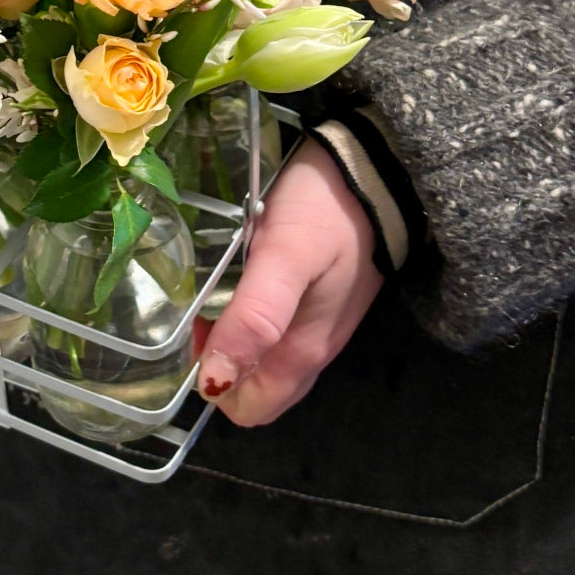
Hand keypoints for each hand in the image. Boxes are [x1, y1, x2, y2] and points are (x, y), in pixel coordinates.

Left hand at [197, 138, 382, 426]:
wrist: (380, 167)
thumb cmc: (327, 210)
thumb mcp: (286, 259)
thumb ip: (255, 320)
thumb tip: (215, 382)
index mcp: (304, 352)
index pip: (249, 408)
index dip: (212, 383)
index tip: (194, 332)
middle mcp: (313, 348)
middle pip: (255, 386)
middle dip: (217, 362)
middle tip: (199, 306)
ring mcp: (319, 322)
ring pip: (263, 356)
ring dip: (229, 335)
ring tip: (212, 285)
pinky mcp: (320, 295)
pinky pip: (275, 326)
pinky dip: (246, 314)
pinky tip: (236, 275)